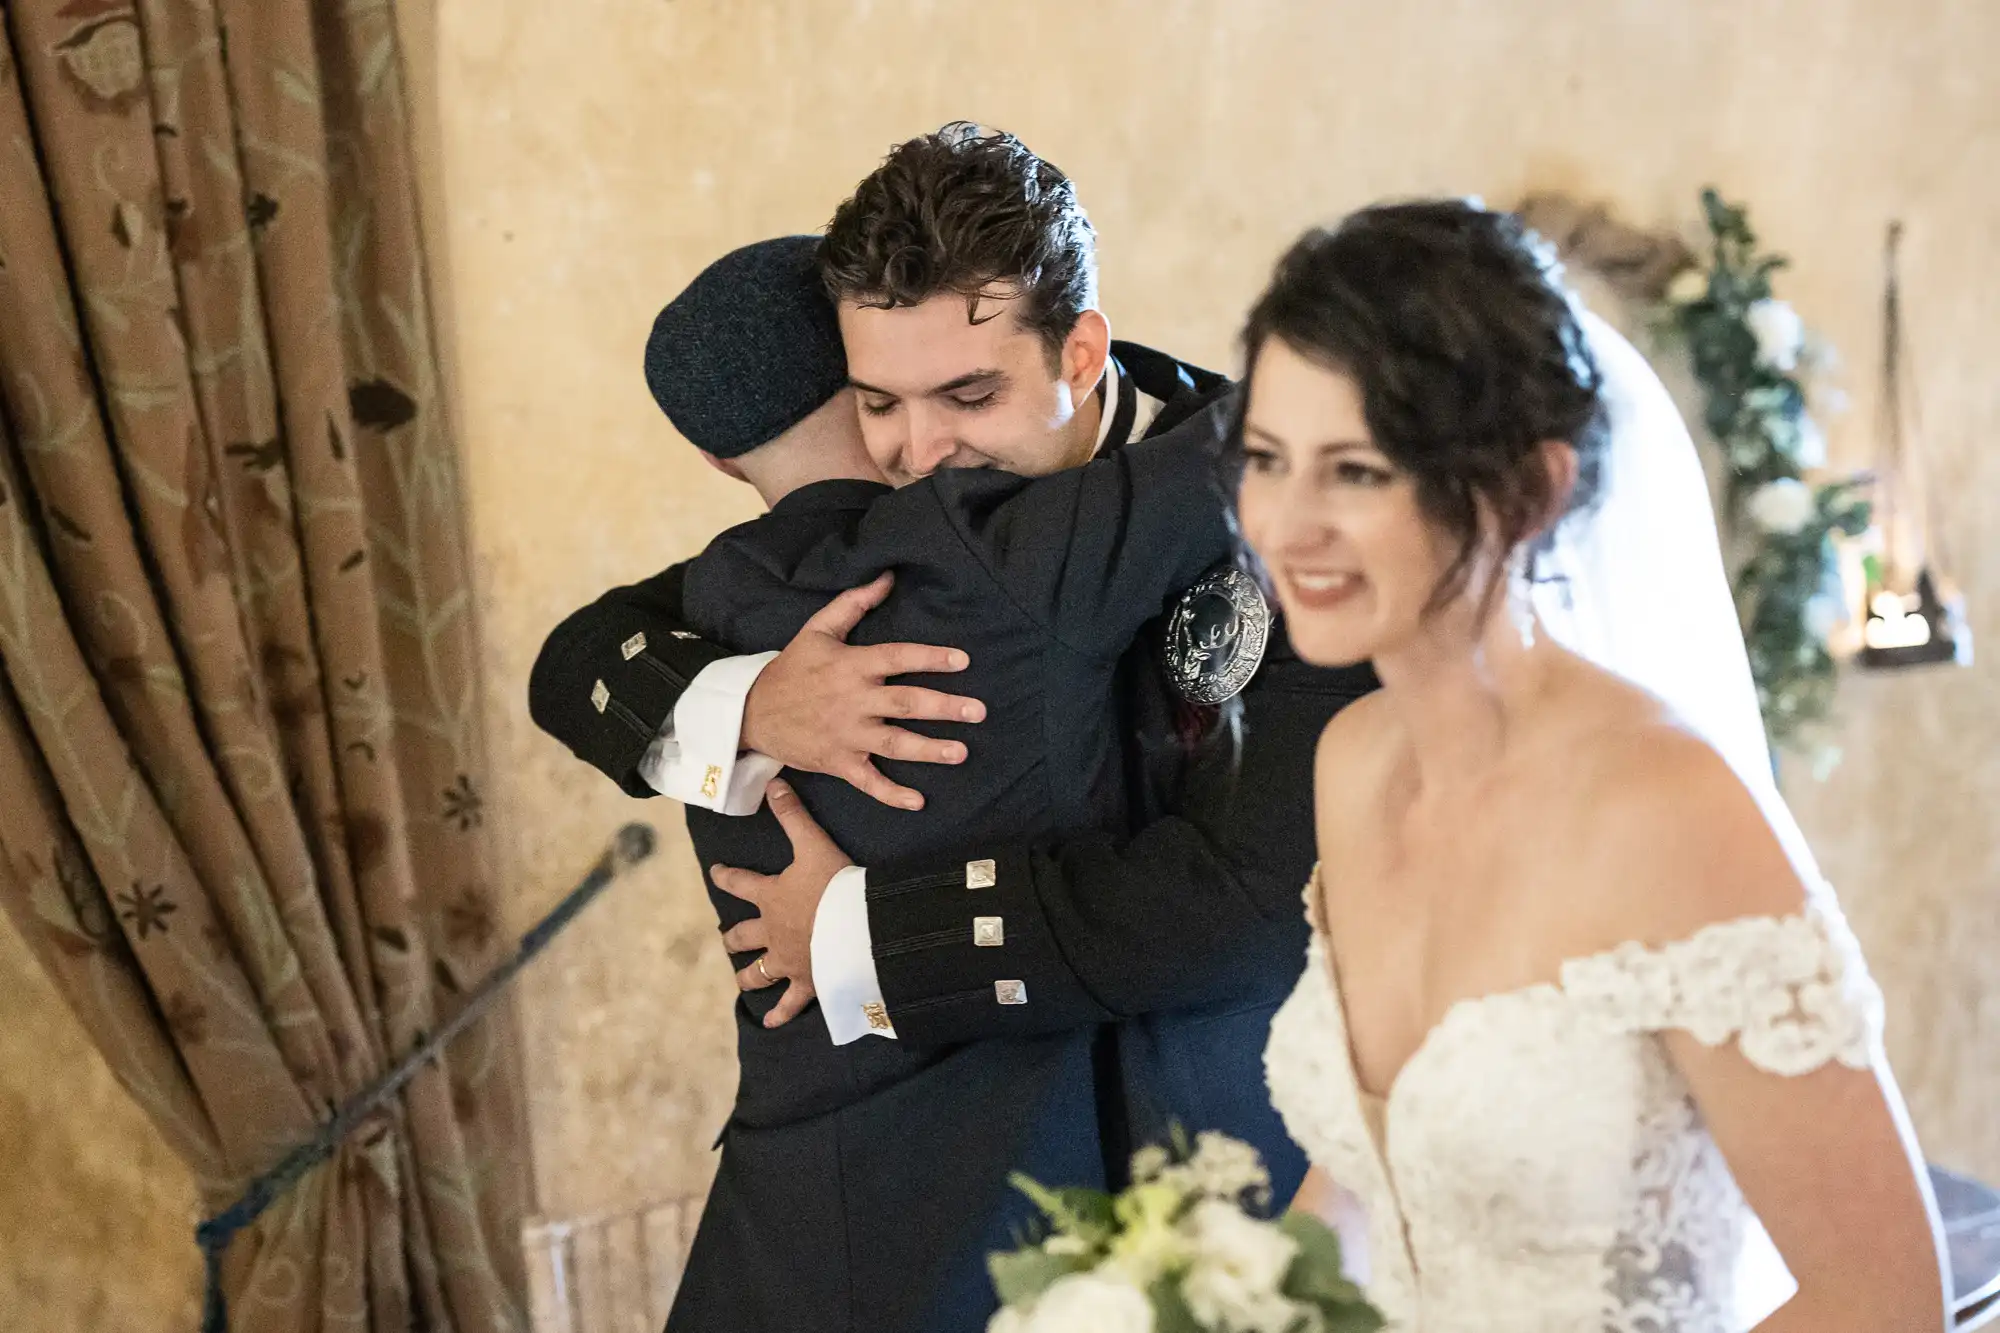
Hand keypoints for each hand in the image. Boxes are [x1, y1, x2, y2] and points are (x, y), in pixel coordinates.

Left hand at [714, 779, 853, 1027]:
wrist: (856, 927)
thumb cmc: (835, 885)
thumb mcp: (813, 844)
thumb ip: (794, 815)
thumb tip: (775, 782)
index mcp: (771, 897)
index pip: (740, 883)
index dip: (726, 876)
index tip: (715, 872)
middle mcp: (772, 932)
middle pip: (743, 936)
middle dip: (734, 936)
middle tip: (727, 937)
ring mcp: (787, 961)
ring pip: (759, 973)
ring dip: (748, 976)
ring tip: (742, 980)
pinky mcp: (806, 983)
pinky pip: (789, 1004)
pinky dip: (779, 1014)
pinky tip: (769, 1023)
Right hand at [740, 571, 985, 809]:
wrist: (752, 712)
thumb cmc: (791, 669)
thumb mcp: (817, 630)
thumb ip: (853, 604)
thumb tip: (887, 578)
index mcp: (851, 666)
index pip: (898, 658)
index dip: (930, 658)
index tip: (962, 661)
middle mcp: (853, 701)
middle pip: (904, 703)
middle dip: (944, 707)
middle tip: (977, 711)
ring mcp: (846, 734)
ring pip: (894, 743)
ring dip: (929, 750)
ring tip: (961, 752)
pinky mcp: (838, 762)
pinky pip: (868, 781)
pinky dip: (891, 794)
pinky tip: (918, 801)